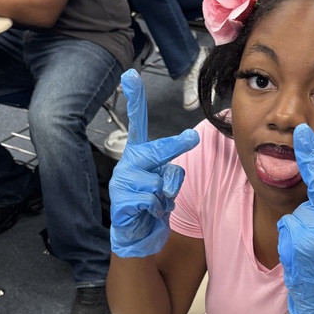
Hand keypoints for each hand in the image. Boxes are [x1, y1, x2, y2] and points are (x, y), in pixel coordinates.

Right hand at [109, 69, 199, 257]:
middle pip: (156, 150)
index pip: (137, 124)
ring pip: (160, 182)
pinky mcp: (122, 204)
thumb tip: (188, 141)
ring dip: (165, 197)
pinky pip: (152, 201)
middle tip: (192, 137)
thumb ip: (170, 167)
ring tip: (155, 204)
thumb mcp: (165, 183)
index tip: (130, 74)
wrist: (138, 238)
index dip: (135, 100)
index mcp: (136, 156)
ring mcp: (121, 184)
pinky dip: (157, 210)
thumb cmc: (153, 207)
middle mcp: (126, 165)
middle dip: (176, 145)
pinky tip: (147, 214)